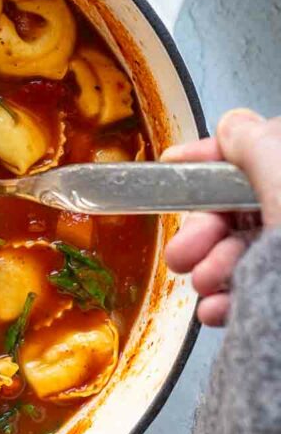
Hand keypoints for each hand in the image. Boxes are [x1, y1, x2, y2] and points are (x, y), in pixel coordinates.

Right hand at [163, 109, 280, 325]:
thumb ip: (254, 143)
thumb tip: (233, 125)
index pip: (258, 149)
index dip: (210, 156)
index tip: (173, 164)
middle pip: (241, 208)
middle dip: (202, 230)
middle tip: (181, 252)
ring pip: (243, 251)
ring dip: (211, 267)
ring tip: (205, 282)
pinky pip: (254, 289)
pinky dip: (228, 299)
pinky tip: (217, 308)